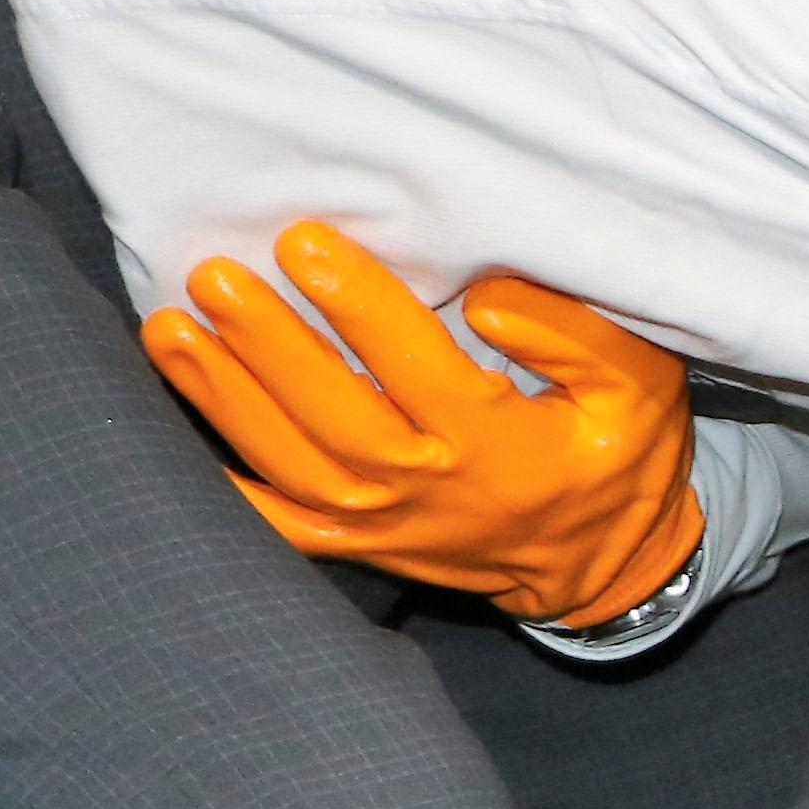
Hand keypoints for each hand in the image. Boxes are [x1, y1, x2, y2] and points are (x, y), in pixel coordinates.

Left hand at [137, 222, 701, 631]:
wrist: (603, 565)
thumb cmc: (618, 455)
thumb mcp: (638, 387)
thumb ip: (575, 336)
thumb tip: (484, 300)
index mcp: (502, 446)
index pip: (417, 368)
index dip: (358, 305)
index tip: (305, 244)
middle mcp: (432, 491)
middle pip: (332, 416)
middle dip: (267, 343)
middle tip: (214, 275)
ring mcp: (386, 525)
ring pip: (288, 463)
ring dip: (223, 395)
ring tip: (170, 326)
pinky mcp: (360, 545)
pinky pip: (276, 522)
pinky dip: (219, 482)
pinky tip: (169, 424)